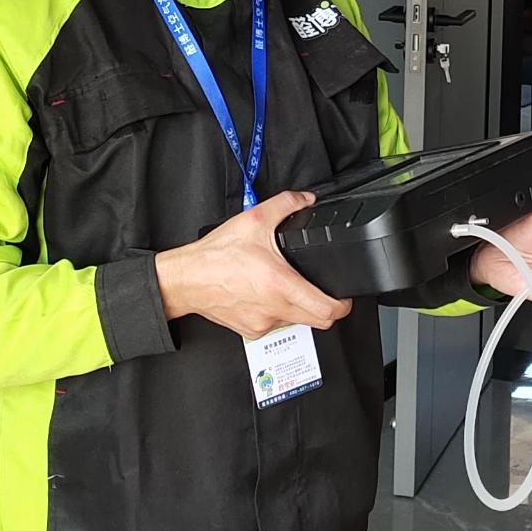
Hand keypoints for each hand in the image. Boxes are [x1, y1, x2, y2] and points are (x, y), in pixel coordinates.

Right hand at [155, 190, 348, 336]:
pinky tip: (268, 295)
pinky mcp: (251, 330)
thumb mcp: (254, 219)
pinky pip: (275, 324)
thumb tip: (306, 200)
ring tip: (289, 286)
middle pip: (319, 321)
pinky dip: (279, 312)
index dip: (343, 305)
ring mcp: (262, 323)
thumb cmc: (215, 256)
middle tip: (325, 292)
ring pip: (296, 322)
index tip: (344, 297)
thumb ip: (286, 204)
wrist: (187, 279)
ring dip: (300, 307)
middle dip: (327, 307)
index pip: (327, 310)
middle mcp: (274, 309)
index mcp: (280, 285)